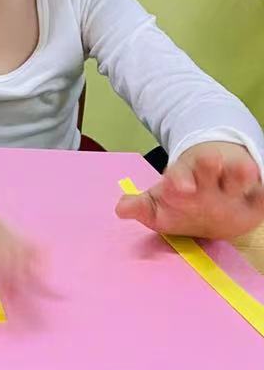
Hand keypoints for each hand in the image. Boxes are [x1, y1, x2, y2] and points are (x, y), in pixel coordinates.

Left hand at [115, 141, 263, 239]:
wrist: (213, 203)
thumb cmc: (181, 204)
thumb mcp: (159, 207)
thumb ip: (142, 207)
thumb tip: (120, 209)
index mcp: (184, 178)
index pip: (180, 176)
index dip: (178, 180)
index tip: (174, 186)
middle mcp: (210, 178)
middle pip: (209, 169)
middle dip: (208, 166)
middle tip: (209, 160)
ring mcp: (234, 186)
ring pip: (238, 177)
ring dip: (241, 174)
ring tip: (247, 171)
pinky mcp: (256, 197)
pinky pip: (262, 194)